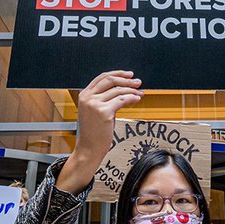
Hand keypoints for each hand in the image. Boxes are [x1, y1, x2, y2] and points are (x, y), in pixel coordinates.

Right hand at [57, 71, 142, 194]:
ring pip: (118, 90)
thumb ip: (103, 99)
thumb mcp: (94, 111)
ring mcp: (95, 104)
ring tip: (140, 93)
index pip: (101, 77)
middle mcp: (88, 97)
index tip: (128, 75)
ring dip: (132, 90)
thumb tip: (123, 90)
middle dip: (126, 80)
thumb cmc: (93, 133)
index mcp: (84, 95)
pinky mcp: (104, 112)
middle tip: (137, 82)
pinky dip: (132, 98)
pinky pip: (122, 100)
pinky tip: (137, 99)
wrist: (88, 149)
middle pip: (110, 80)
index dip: (117, 74)